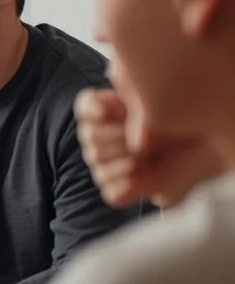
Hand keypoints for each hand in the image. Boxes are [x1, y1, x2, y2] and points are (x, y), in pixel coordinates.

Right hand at [75, 76, 221, 209]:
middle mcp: (96, 139)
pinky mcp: (115, 191)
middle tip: (146, 136)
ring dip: (128, 156)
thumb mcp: (156, 101)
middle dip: (119, 135)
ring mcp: (102, 166)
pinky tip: (145, 172)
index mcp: (103, 112)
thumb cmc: (177, 123)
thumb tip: (118, 95)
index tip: (106, 112)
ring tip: (151, 154)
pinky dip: (128, 182)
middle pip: (90, 135)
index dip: (92, 110)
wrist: (200, 153)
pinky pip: (110, 189)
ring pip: (98, 160)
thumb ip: (133, 92)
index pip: (84, 107)